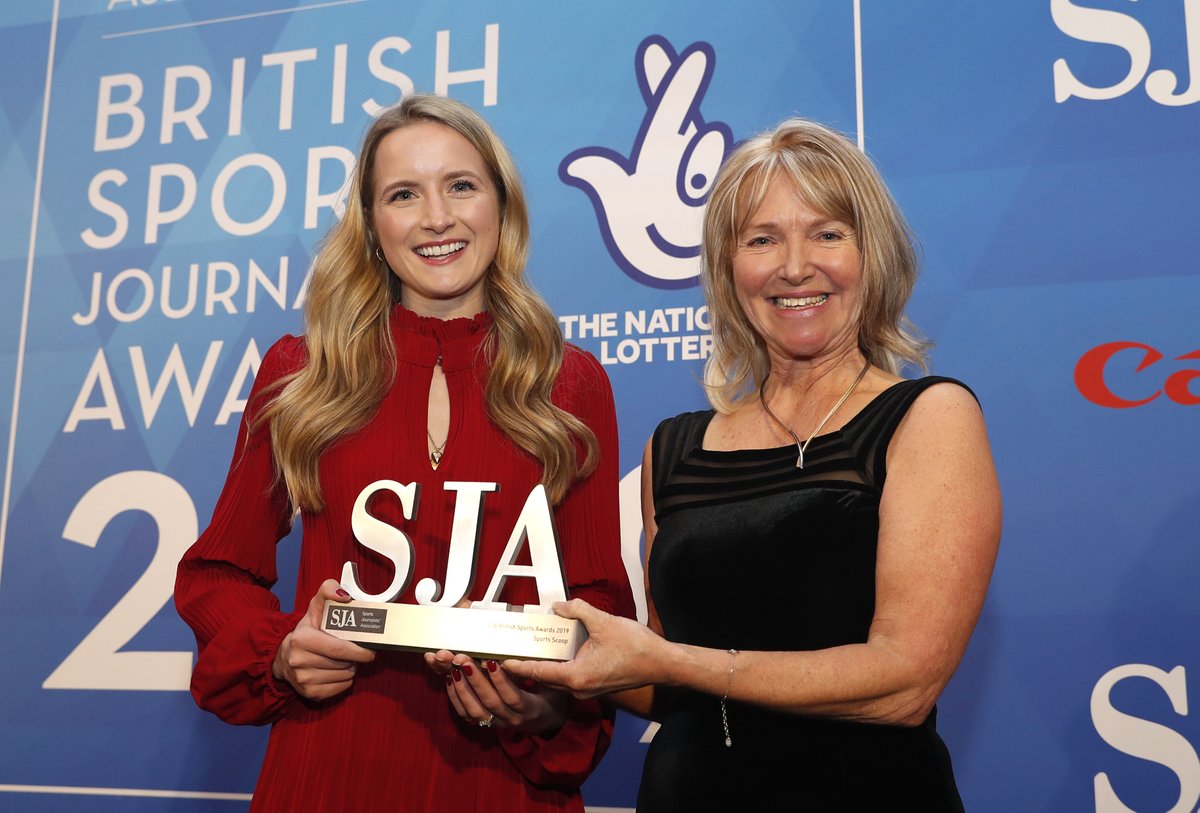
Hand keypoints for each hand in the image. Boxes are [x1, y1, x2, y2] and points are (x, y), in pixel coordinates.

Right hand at [273, 579, 375, 700]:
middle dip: (355, 658)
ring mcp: (303, 679)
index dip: (359, 650)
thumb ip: (329, 590)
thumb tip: (344, 595)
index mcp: (301, 639)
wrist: (285, 655)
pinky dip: (345, 680)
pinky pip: (339, 689)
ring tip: (345, 659)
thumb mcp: (316, 606)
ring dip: (351, 668)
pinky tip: (339, 671)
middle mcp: (298, 661)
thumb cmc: (307, 629)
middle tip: (357, 651)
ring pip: (343, 676)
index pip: (338, 649)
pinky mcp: (309, 693)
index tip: (371, 649)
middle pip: (342, 663)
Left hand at [424, 650, 566, 733]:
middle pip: (490, 703)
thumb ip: (541, 672)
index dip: (500, 680)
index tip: (489, 661)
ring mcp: (498, 723)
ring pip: (476, 712)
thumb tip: (527, 650)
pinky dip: (457, 699)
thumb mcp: (553, 685)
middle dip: (476, 681)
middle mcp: (512, 719)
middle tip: (464, 661)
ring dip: (463, 690)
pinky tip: (452, 680)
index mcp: (530, 709)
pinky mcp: (488, 723)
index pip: (512, 696)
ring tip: (454, 670)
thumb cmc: (551, 697)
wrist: (546, 721)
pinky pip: (468, 716)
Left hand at [503, 598, 669, 698]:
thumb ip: (578, 611)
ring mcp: (586, 690)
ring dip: (543, 664)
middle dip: (526, 664)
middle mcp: (578, 688)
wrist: (663, 664)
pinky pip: (569, 676)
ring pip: (556, 676)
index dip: (516, 665)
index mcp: (577, 677)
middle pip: (544, 676)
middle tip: (509, 649)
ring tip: (528, 647)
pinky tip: (555, 650)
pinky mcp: (594, 685)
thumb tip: (559, 606)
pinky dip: (558, 665)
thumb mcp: (604, 622)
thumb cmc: (638, 648)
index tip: (498, 660)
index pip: (537, 672)